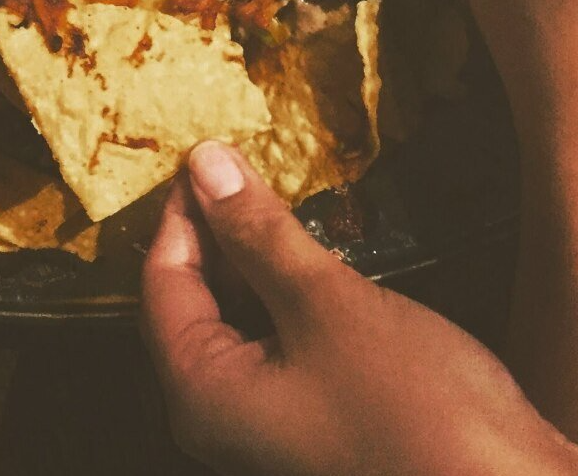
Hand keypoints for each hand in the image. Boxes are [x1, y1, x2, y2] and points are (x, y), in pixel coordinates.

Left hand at [142, 142, 577, 475]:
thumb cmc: (417, 411)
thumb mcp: (329, 303)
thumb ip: (260, 234)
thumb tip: (207, 168)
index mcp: (201, 396)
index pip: (160, 283)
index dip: (182, 211)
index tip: (207, 152)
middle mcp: (221, 418)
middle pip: (193, 302)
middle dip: (217, 233)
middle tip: (242, 166)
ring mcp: (269, 425)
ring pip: (239, 321)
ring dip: (256, 262)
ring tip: (281, 200)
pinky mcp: (316, 423)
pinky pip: (279, 344)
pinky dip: (288, 297)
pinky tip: (319, 258)